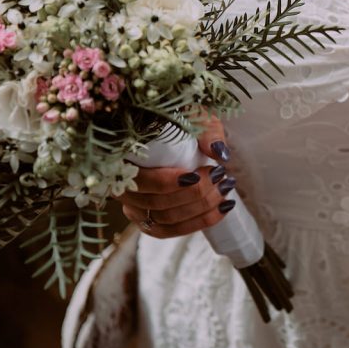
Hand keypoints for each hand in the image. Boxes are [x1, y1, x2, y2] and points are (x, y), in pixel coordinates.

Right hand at [117, 118, 239, 237]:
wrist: (176, 131)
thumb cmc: (180, 120)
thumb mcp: (195, 116)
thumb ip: (207, 131)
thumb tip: (219, 153)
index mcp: (122, 160)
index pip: (141, 181)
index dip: (169, 183)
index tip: (198, 174)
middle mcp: (123, 189)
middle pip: (157, 203)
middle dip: (195, 194)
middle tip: (222, 178)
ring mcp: (135, 208)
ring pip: (165, 220)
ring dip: (200, 209)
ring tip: (226, 191)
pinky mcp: (149, 221)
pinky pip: (170, 231)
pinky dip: (199, 222)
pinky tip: (222, 209)